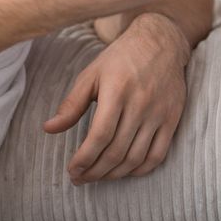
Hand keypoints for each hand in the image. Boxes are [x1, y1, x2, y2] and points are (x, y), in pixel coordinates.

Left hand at [43, 14, 189, 182]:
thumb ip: (71, 104)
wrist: (160, 42)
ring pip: (136, 158)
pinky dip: (140, 169)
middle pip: (116, 151)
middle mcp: (140, 104)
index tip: (72, 170)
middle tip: (80, 178)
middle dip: (95, 171)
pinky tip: (125, 171)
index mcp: (117, 91)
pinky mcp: (172, 118)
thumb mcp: (91, 75)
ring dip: (114, 174)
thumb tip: (48, 129)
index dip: (84, 158)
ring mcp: (159, 113)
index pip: (100, 136)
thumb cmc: (120, 58)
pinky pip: (157, 155)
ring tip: (98, 176)